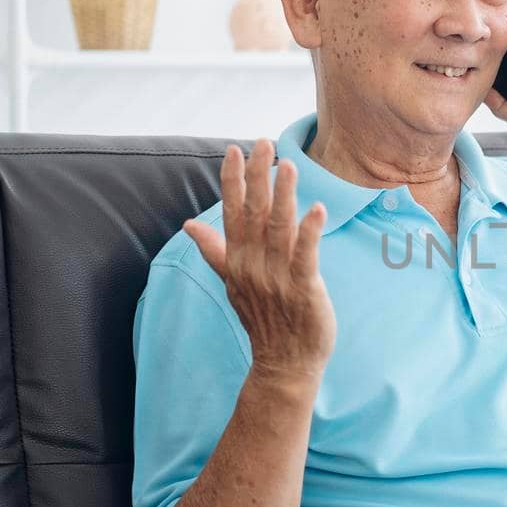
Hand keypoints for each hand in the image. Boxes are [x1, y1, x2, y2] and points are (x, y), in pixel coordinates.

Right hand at [183, 138, 335, 380]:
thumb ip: (213, 250)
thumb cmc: (263, 319)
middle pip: (255, 212)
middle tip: (262, 143)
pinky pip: (305, 256)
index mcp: (238, 259)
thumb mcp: (232, 282)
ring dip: (283, 196)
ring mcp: (277, 277)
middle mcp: (253, 264)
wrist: (283, 363)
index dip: (233, 180)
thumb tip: (189, 224)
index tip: (234, 150)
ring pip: (279, 228)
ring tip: (289, 165)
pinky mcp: (303, 289)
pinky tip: (317, 209)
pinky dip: (310, 233)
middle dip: (258, 177)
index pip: (233, 212)